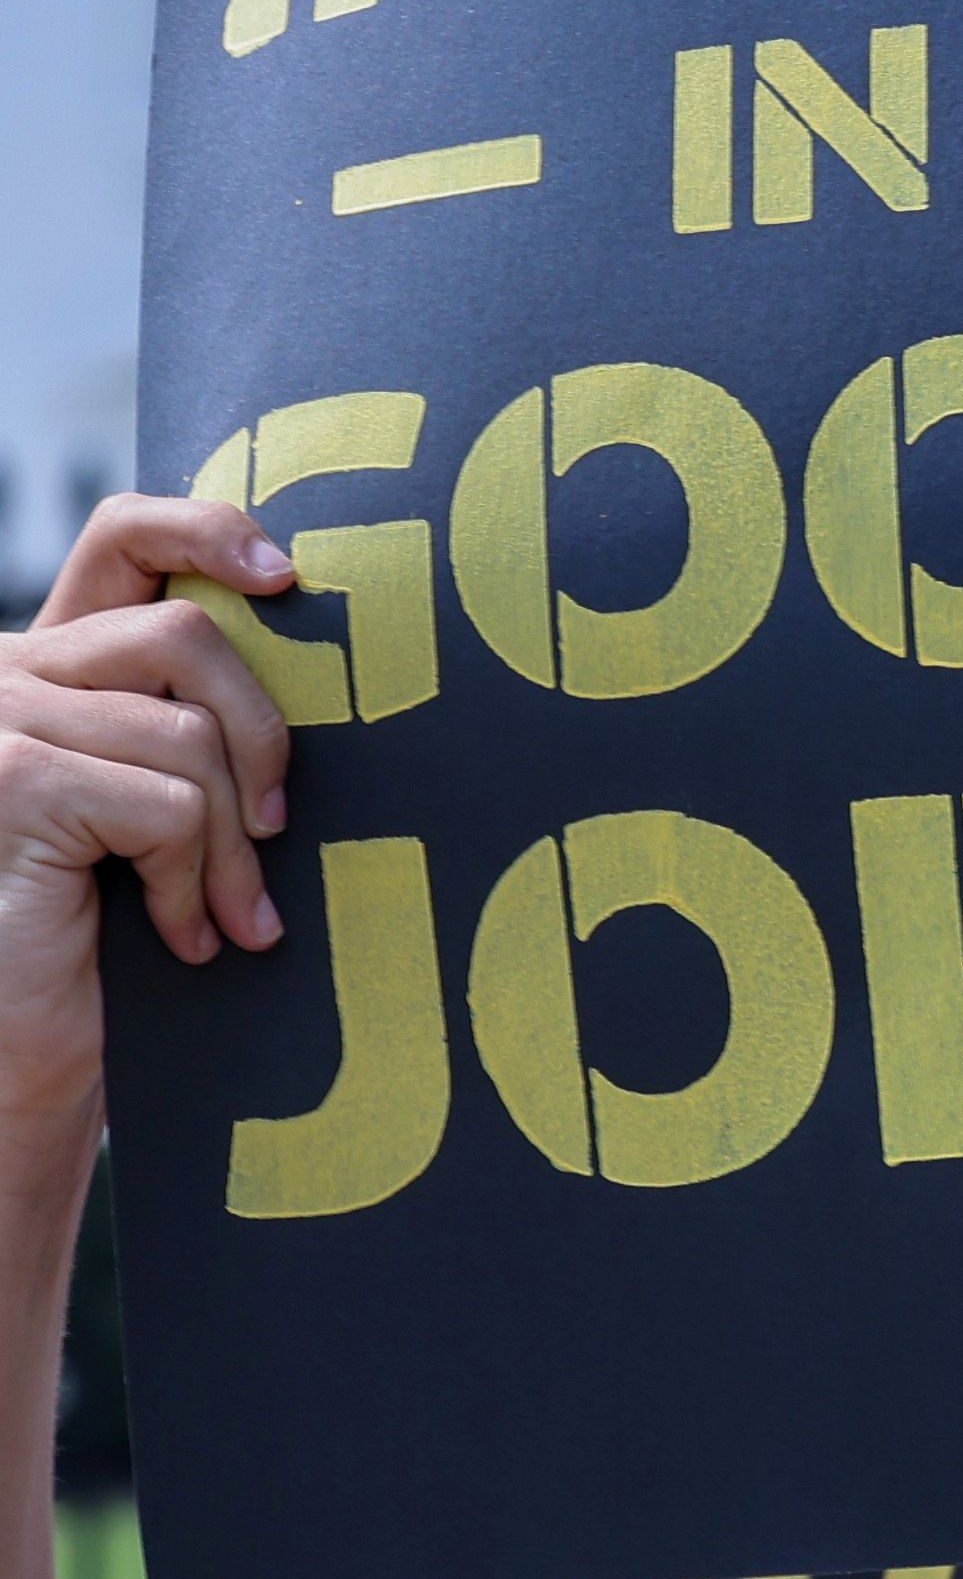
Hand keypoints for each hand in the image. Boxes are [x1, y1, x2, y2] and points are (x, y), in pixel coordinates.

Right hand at [0, 499, 304, 1123]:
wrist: (18, 1047)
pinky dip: (197, 881)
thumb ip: (187, 723)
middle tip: (276, 833)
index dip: (208, 530)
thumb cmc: (99, 938)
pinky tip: (185, 938)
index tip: (285, 577)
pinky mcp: (14, 780)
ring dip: (231, 844)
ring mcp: (0, 720)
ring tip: (228, 916)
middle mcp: (8, 672)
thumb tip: (315, 654)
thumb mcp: (150, 809)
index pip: (125, 538)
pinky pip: (169, 805)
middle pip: (188, 633)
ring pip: (189, 734)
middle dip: (262, 738)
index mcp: (47, 663)